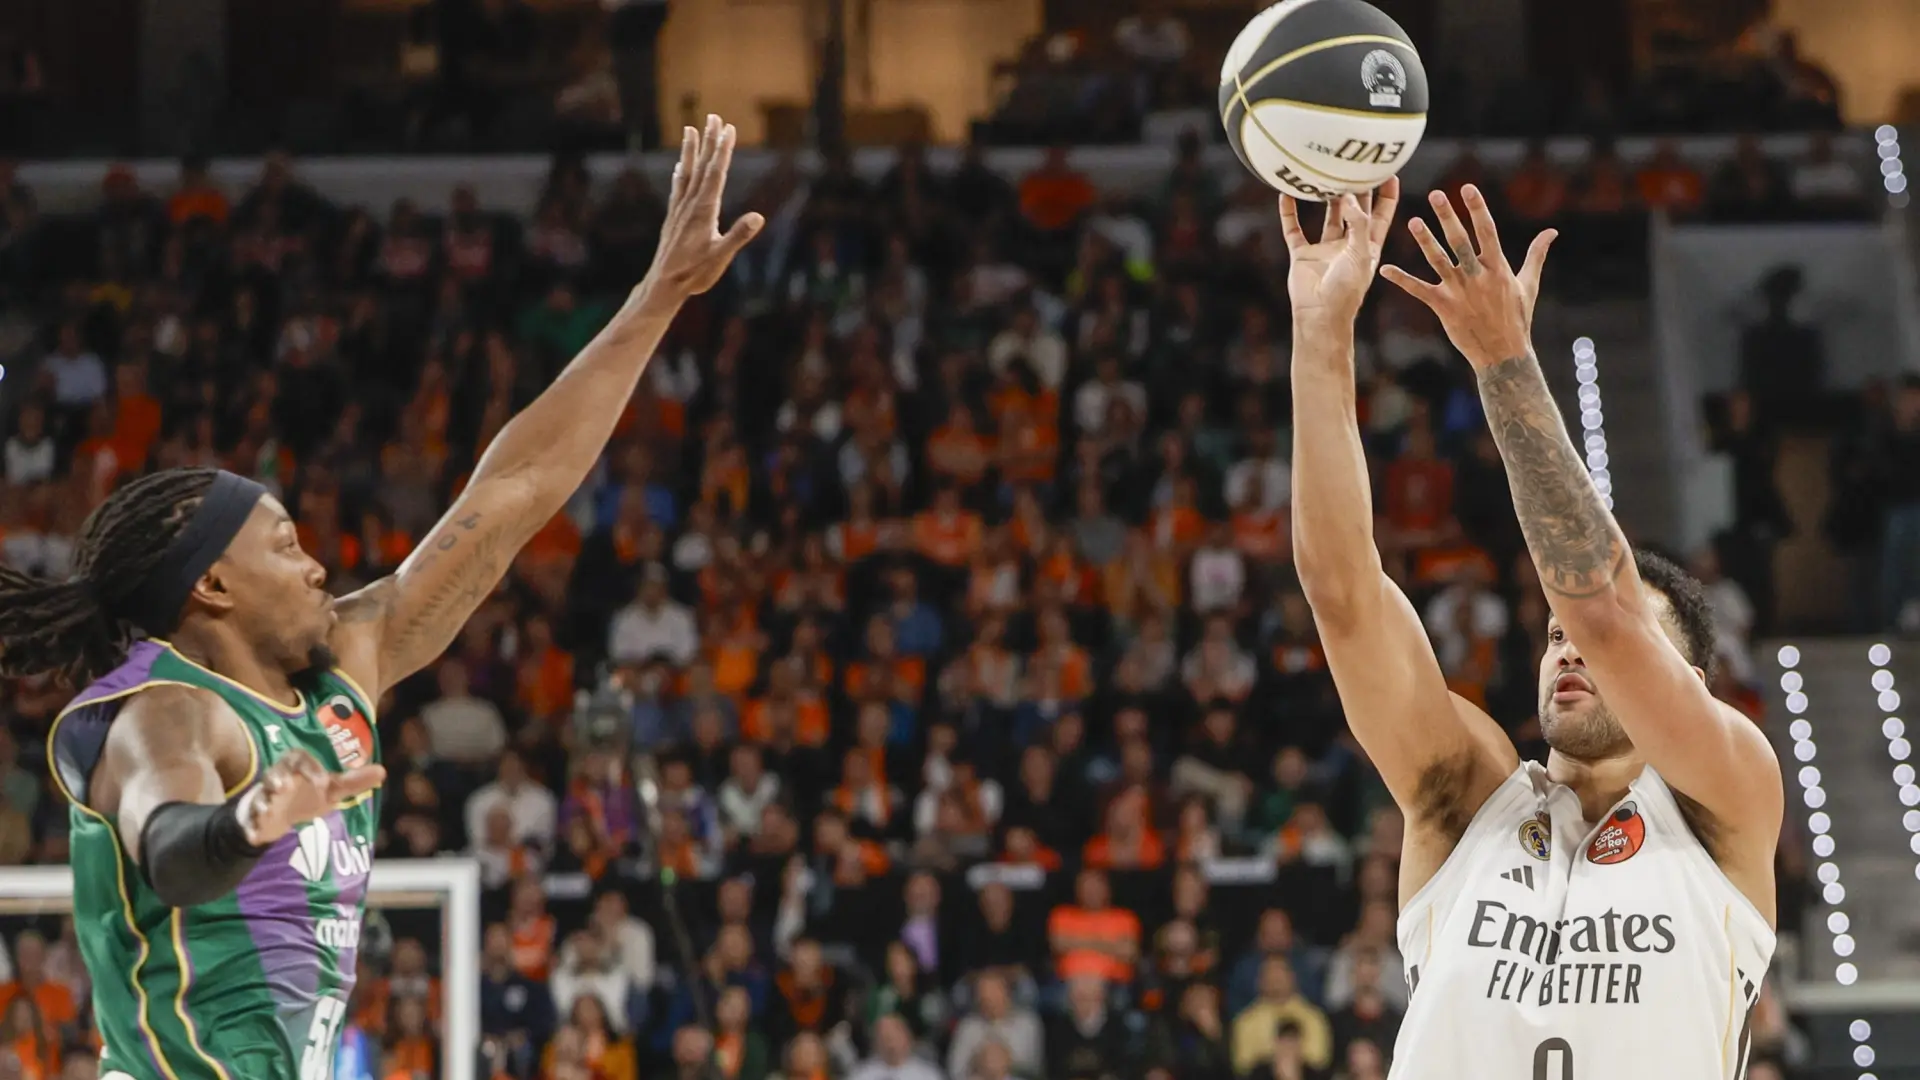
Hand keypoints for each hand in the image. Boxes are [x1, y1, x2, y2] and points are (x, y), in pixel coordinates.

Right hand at [241, 749, 385, 846]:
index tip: (323, 783)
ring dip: (262, 802)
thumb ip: (354, 782)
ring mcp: (264, 798)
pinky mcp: (253, 818)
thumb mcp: (331, 790)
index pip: (300, 759)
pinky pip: (249, 822)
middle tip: (283, 787)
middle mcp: (278, 779)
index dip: (311, 768)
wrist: (277, 816)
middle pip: (274, 773)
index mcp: (297, 768)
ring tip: (266, 810)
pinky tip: (255, 837)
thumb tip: (382, 771)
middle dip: (277, 778)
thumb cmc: (306, 796)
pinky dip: (251, 829)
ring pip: (260, 796)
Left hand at [640, 114, 765, 301]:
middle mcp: (690, 204)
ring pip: (687, 172)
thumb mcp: (721, 257)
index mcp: (704, 210)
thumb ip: (738, 236)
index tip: (728, 129)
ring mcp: (680, 209)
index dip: (723, 150)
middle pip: (701, 166)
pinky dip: (680, 172)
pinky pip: (678, 187)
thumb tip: (759, 217)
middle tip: (713, 117)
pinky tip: (679, 166)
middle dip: (709, 141)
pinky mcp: (673, 217)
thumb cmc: (694, 273)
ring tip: (690, 129)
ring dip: (691, 150)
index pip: (716, 173)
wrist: (664, 284)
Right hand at [1279, 178, 1400, 328]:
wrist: (1320, 316)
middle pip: (1356, 209)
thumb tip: (1348, 196)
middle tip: (1354, 164)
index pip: (1383, 214)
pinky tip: (1286, 194)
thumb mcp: (1360, 254)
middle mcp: (1349, 244)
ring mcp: (1325, 249)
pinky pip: (1294, 229)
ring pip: (1327, 215)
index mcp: (1369, 245)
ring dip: (1326, 196)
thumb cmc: (1347, 290)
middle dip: (1357, 188)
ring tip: (1325, 173)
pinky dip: (1289, 213)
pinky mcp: (1303, 254)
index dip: (1388, 193)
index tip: (1389, 170)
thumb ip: (1357, 224)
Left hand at [1379, 185, 1556, 369]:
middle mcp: (1478, 276)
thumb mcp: (1529, 284)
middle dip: (1448, 217)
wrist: (1503, 353)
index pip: (1487, 231)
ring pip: (1438, 260)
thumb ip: (1536, 255)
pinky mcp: (1443, 306)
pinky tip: (1384, 270)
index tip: (1467, 188)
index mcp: (1498, 267)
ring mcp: (1459, 291)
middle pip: (1460, 241)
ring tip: (1412, 221)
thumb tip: (1551, 232)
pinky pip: (1419, 290)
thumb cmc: (1517, 317)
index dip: (1477, 208)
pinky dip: (1401, 280)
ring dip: (1425, 241)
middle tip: (1435, 195)